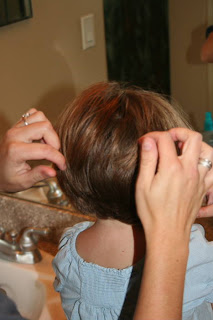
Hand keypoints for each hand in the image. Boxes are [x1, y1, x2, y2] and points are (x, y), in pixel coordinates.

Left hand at [0, 109, 65, 191]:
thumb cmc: (8, 178)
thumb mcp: (23, 182)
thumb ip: (38, 175)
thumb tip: (53, 172)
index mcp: (15, 151)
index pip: (45, 150)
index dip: (58, 158)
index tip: (62, 166)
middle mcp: (14, 135)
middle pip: (45, 127)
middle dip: (55, 142)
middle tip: (54, 154)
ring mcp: (15, 127)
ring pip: (40, 117)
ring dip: (49, 131)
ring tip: (47, 145)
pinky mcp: (17, 124)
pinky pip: (34, 114)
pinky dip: (42, 123)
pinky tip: (41, 137)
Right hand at [134, 128, 212, 319]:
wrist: (168, 234)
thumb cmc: (152, 212)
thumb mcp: (143, 185)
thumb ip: (147, 160)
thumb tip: (149, 141)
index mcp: (172, 168)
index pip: (165, 139)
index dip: (153, 135)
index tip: (145, 141)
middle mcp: (190, 170)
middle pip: (193, 138)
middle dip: (179, 132)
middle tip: (167, 138)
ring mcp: (200, 179)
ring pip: (207, 151)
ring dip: (194, 145)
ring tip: (181, 149)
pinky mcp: (204, 188)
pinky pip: (212, 169)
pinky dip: (204, 162)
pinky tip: (191, 166)